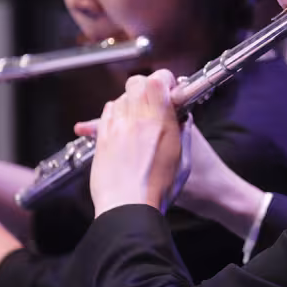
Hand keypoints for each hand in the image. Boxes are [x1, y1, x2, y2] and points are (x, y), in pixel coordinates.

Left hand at [90, 70, 190, 216]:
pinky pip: (106, 114)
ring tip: (137, 117)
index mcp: (161, 122)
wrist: (129, 208)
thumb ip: (184, 134)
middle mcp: (136, 120)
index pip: (157, 81)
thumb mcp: (184, 160)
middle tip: (152, 100)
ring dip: (130, 102)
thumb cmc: (158, 190)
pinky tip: (122, 126)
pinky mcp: (102, 139)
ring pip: (120, 98)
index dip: (163, 79)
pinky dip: (115, 115)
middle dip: (145, 87)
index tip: (168, 87)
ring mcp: (116, 128)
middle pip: (136, 83)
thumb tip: (183, 119)